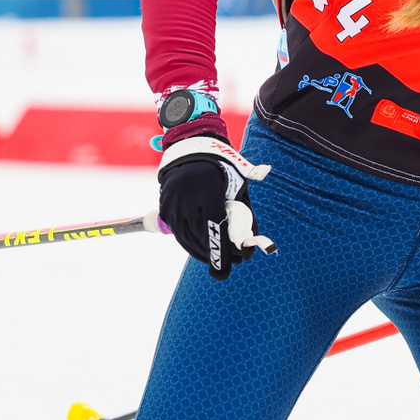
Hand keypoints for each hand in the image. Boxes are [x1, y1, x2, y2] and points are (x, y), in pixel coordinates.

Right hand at [156, 135, 276, 278]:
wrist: (191, 151)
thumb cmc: (221, 168)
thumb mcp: (239, 180)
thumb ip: (247, 209)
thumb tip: (254, 239)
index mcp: (208, 190)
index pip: (216, 226)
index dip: (222, 250)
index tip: (228, 269)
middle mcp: (187, 199)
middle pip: (202, 236)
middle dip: (216, 255)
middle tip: (231, 266)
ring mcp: (174, 205)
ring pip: (188, 238)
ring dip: (203, 254)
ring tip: (218, 262)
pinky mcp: (166, 209)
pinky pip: (179, 234)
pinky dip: (191, 246)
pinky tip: (202, 253)